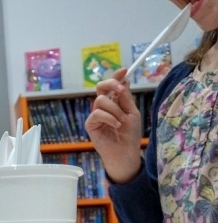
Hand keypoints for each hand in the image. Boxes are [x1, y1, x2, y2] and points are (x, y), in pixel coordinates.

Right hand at [84, 68, 142, 183]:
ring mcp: (96, 115)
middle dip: (111, 84)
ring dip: (115, 109)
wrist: (125, 152)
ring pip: (101, 100)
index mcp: (115, 102)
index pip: (112, 86)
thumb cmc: (130, 135)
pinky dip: (109, 118)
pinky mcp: (90, 124)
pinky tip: (116, 126)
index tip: (125, 70)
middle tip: (120, 91)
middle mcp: (104, 106)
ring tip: (122, 121)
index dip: (116, 76)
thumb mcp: (132, 113)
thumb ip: (126, 98)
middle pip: (100, 86)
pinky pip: (97, 113)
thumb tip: (125, 79)